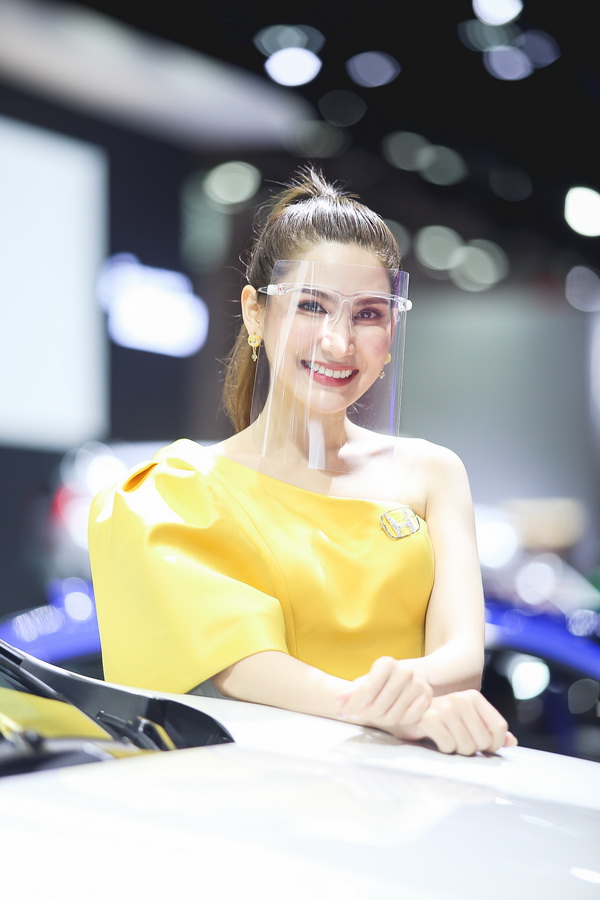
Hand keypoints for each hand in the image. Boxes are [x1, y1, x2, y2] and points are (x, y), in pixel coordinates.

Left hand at [336, 656, 432, 728]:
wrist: (415, 674)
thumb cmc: (384, 679)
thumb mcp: (367, 679)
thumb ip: (351, 691)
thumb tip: (337, 702)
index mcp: (386, 663)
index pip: (367, 690)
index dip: (353, 705)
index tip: (344, 713)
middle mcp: (404, 671)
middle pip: (379, 706)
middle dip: (365, 715)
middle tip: (358, 716)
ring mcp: (418, 684)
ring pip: (393, 716)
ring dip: (381, 720)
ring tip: (375, 715)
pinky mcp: (427, 697)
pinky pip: (409, 719)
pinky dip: (399, 721)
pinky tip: (393, 714)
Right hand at [396, 689, 517, 755]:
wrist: (404, 713)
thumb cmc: (439, 721)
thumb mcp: (466, 721)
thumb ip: (489, 730)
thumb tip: (512, 742)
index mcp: (473, 697)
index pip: (499, 728)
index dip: (493, 744)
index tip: (481, 746)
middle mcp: (460, 699)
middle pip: (484, 741)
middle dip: (472, 748)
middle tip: (458, 741)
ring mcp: (444, 708)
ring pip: (467, 747)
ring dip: (457, 750)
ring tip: (447, 739)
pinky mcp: (429, 719)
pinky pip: (448, 746)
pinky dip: (444, 748)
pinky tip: (436, 739)